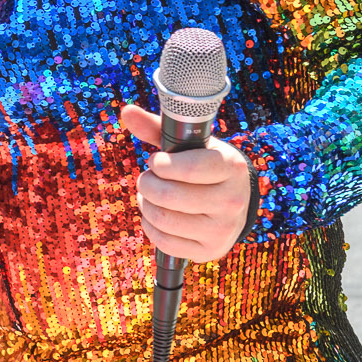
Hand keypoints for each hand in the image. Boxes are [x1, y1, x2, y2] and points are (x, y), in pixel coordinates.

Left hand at [120, 103, 251, 262]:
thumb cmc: (204, 165)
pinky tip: (157, 214)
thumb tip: (127, 111)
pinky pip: (164, 241)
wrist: (234, 201)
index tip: (156, 161)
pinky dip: (150, 226)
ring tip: (151, 195)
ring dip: (146, 204)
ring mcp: (223, 229)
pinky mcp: (210, 250)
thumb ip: (158, 128)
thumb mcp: (189, 144)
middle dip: (147, 184)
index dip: (162, 164)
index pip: (190, 168)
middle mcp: (233, 200)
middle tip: (149, 178)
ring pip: (163, 219)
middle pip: (169, 195)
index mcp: (231, 167)